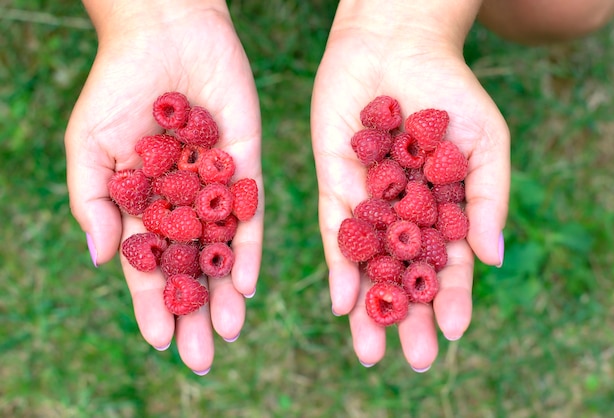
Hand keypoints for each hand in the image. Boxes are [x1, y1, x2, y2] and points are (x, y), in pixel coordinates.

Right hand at [65, 1, 262, 372]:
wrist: (166, 31)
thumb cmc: (118, 85)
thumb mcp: (90, 145)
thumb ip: (93, 201)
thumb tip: (101, 261)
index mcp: (143, 202)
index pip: (147, 264)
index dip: (151, 302)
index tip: (159, 341)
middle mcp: (182, 201)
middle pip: (189, 266)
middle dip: (193, 309)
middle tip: (201, 357)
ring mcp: (215, 185)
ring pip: (221, 249)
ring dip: (224, 290)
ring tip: (228, 330)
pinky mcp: (246, 165)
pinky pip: (250, 213)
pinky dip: (248, 248)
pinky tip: (247, 283)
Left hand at [311, 1, 508, 369]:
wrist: (397, 46)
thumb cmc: (451, 91)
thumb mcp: (486, 141)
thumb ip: (489, 198)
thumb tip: (492, 259)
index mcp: (442, 209)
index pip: (447, 264)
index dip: (452, 297)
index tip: (453, 331)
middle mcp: (403, 214)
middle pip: (405, 275)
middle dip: (408, 315)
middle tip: (413, 359)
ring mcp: (367, 202)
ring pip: (367, 265)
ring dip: (368, 306)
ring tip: (370, 348)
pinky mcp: (333, 184)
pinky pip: (333, 231)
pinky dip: (338, 265)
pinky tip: (340, 301)